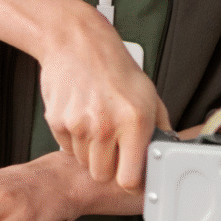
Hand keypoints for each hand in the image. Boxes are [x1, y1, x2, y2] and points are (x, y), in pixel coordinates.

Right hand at [38, 15, 171, 192]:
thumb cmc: (113, 65)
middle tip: (112, 142)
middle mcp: (106, 125)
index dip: (130, 179)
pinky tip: (81, 114)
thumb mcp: (148, 93)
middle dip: (108, 164)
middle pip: (102, 174)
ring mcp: (79, 124)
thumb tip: (164, 155)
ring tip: (96, 121)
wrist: (76, 41)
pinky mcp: (57, 120)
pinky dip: (73, 137)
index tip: (130, 173)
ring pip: (83, 161)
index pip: (129, 179)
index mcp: (134, 120)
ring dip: (90, 149)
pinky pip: (66, 147)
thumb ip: (159, 128)